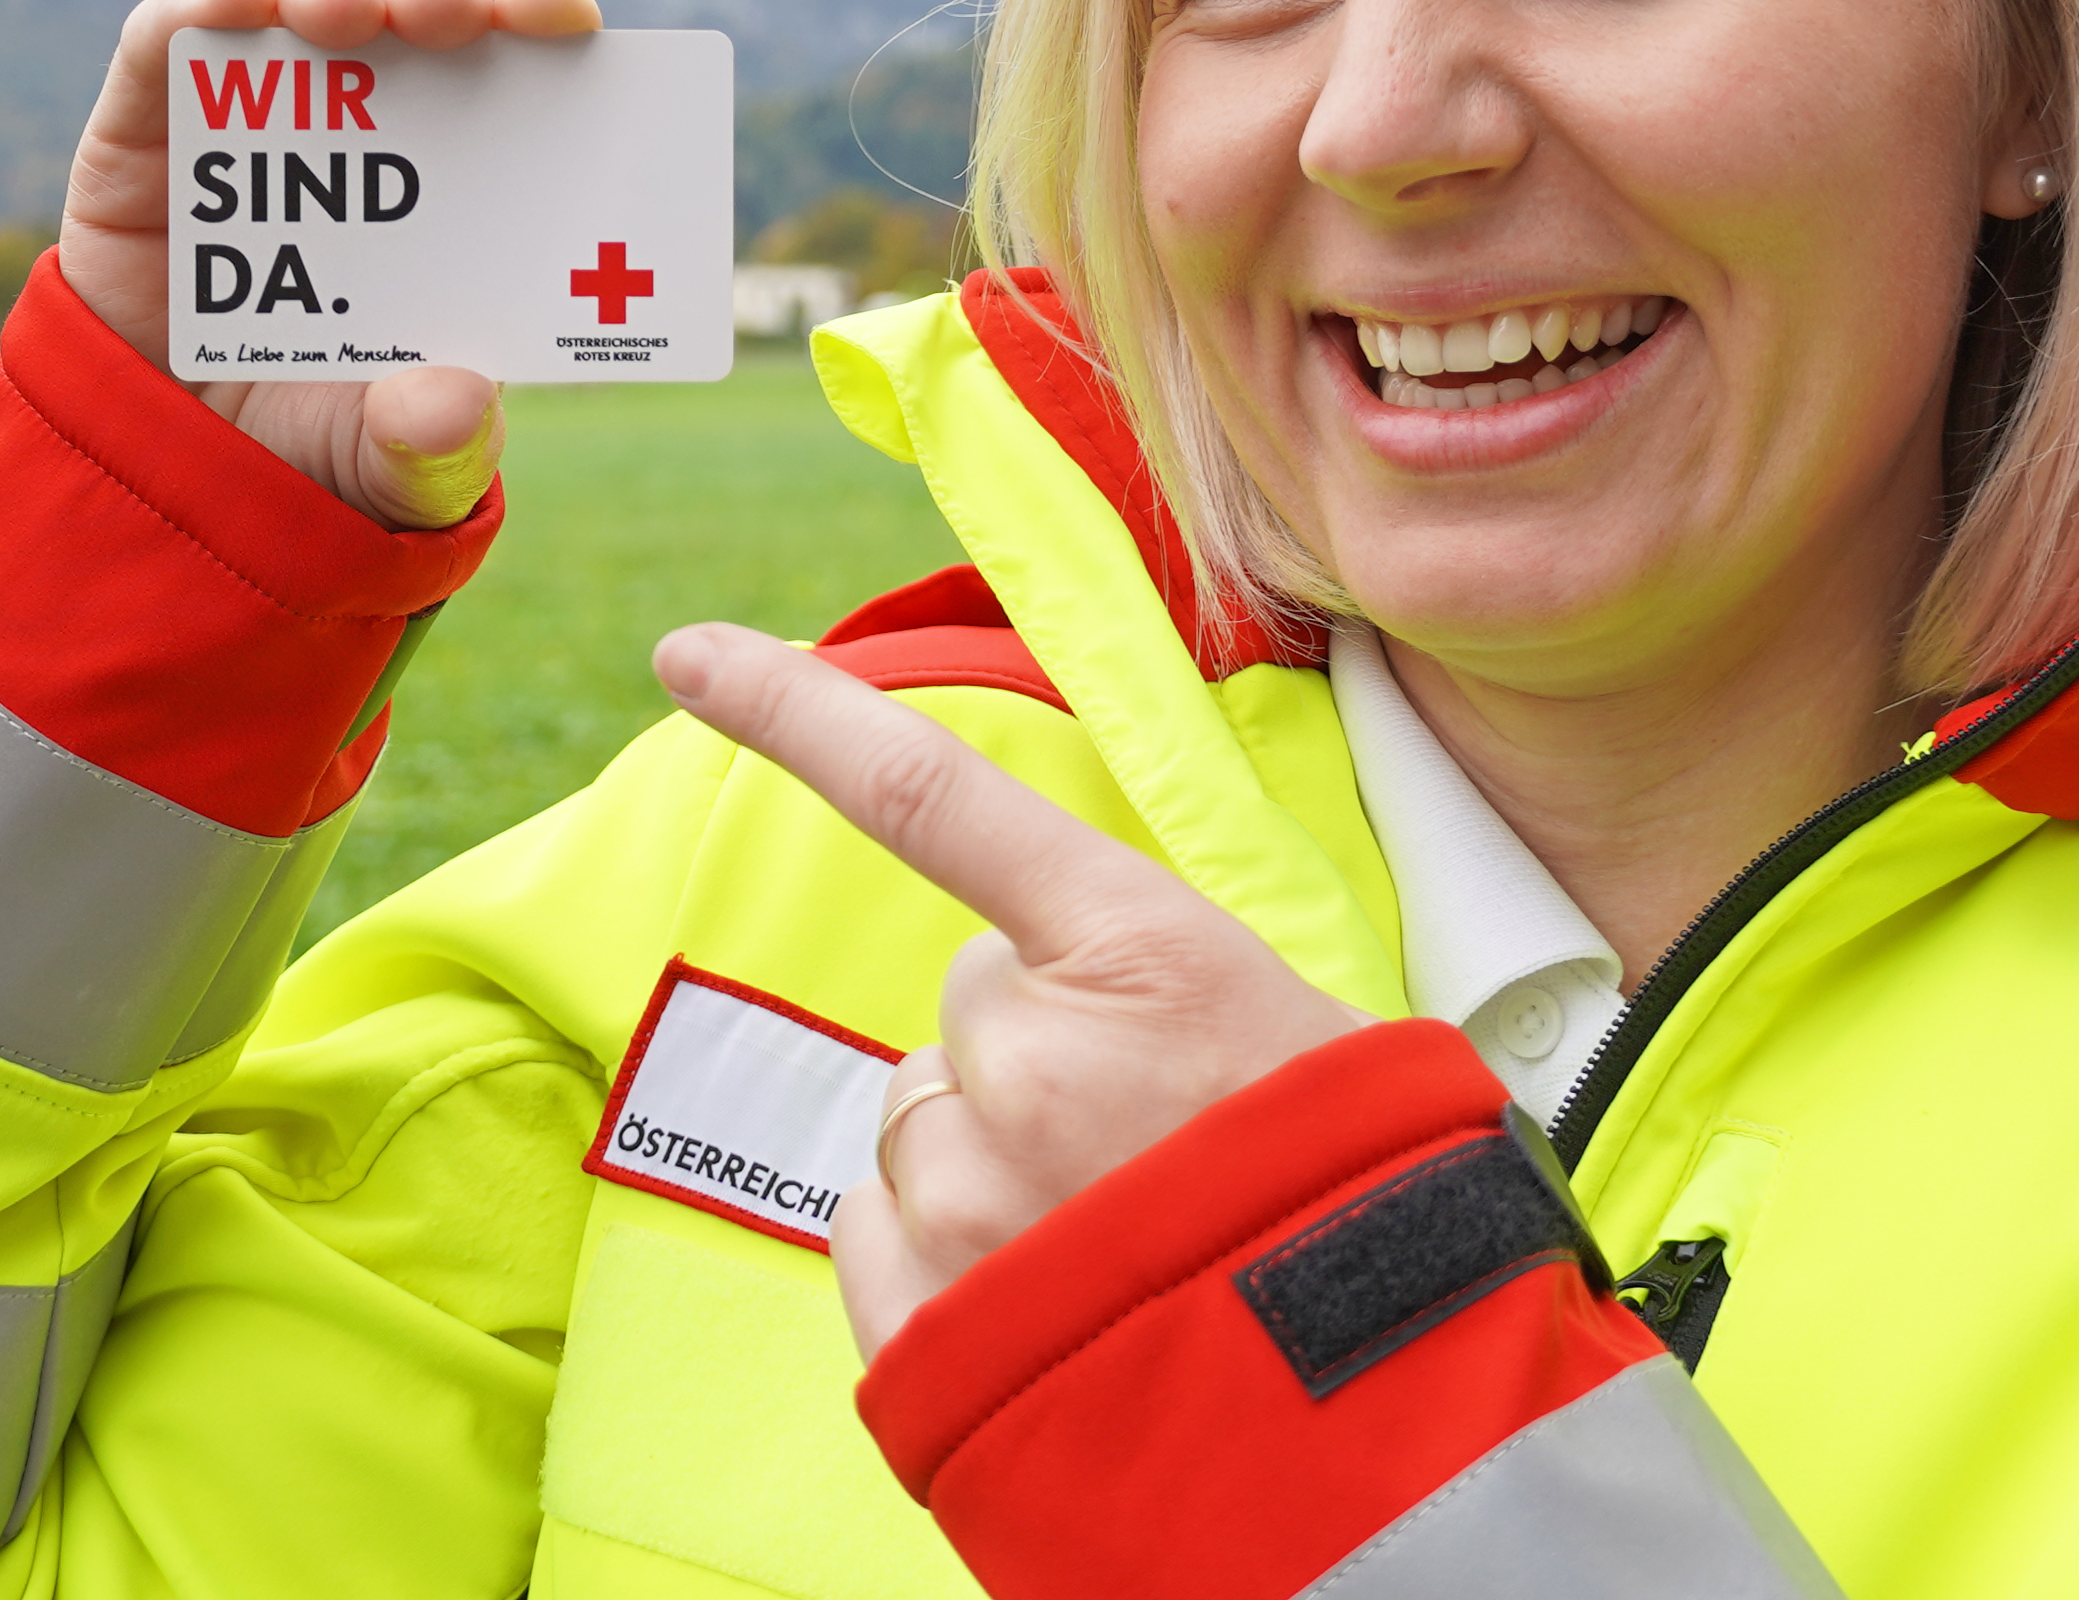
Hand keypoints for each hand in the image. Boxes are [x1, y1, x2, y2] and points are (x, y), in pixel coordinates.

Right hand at [60, 0, 603, 531]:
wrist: (172, 481)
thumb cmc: (320, 446)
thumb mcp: (395, 470)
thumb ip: (433, 449)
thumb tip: (454, 403)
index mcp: (463, 176)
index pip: (518, 65)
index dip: (541, 18)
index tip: (563, 15)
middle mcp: (370, 116)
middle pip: (413, 6)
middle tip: (450, 15)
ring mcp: (260, 109)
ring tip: (342, 14)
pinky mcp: (148, 120)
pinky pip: (167, 40)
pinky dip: (196, 5)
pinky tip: (228, 4)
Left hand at [650, 623, 1365, 1356]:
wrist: (1389, 1425)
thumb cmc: (1361, 1206)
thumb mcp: (1296, 1035)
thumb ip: (1145, 982)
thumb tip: (1027, 982)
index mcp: (1142, 953)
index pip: (934, 796)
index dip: (797, 715)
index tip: (689, 654)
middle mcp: (1032, 1057)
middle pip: (965, 1008)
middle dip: (1030, 1057)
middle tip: (1148, 1141)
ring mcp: (970, 1191)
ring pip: (922, 1125)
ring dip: (994, 1167)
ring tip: (1115, 1236)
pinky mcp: (921, 1316)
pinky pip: (874, 1230)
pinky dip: (941, 1256)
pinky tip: (1046, 1294)